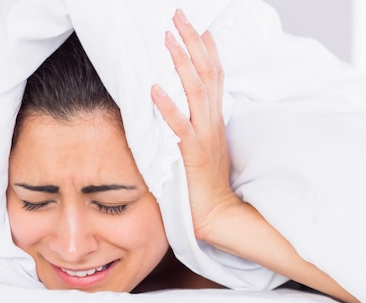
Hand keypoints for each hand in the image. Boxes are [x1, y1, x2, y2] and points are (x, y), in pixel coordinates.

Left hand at [151, 10, 239, 239]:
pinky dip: (168, 107)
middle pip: (206, 73)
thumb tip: (184, 108)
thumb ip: (197, 124)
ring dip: (182, 64)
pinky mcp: (194, 154)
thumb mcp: (205, 146)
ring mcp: (205, 136)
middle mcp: (212, 121)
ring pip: (196, 92)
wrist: (218, 213)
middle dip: (192, 42)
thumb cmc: (207, 183)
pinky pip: (181, 127)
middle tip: (179, 16)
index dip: (206, 50)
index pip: (214, 76)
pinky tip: (153, 90)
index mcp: (214, 119)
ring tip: (168, 40)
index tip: (197, 26)